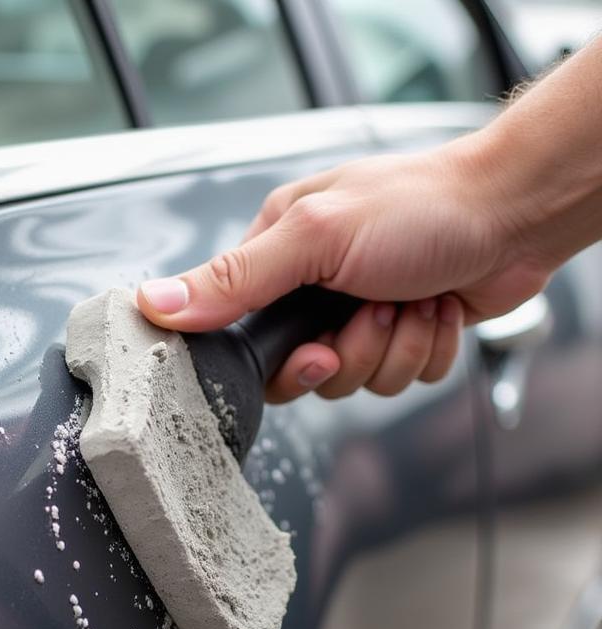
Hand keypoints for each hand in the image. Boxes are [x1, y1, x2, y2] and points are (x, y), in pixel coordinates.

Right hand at [136, 142, 551, 402]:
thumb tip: (154, 302)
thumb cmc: (422, 205)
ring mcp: (360, 314)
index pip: (244, 334)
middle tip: (373, 313)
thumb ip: (233, 279)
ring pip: (355, 382)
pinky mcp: (402, 335)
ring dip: (393, 347)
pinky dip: (424, 349)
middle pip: (304, 372)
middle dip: (349, 354)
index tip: (314, 349)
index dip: (283, 360)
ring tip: (413, 298)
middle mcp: (315, 287)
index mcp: (280, 253)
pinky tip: (437, 308)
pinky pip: (399, 379)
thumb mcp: (314, 237)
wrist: (516, 212)